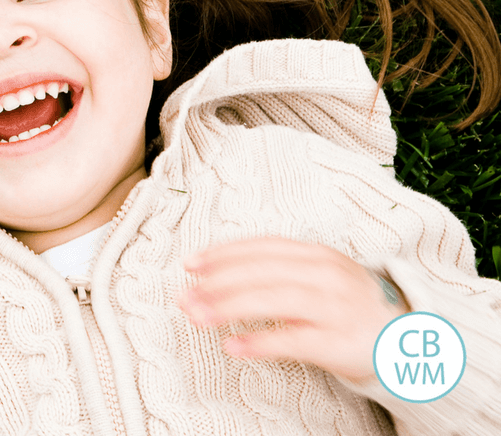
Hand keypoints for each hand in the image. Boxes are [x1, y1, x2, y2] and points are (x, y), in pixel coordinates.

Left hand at [179, 237, 408, 383]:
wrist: (409, 342)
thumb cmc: (347, 306)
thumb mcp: (318, 276)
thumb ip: (277, 271)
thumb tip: (216, 275)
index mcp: (316, 254)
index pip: (261, 247)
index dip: (223, 253)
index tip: (190, 264)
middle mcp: (326, 274)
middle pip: (262, 271)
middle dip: (217, 282)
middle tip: (184, 295)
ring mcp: (335, 307)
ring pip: (274, 300)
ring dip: (229, 307)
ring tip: (197, 316)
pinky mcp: (341, 343)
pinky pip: (294, 340)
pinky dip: (260, 342)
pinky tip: (232, 346)